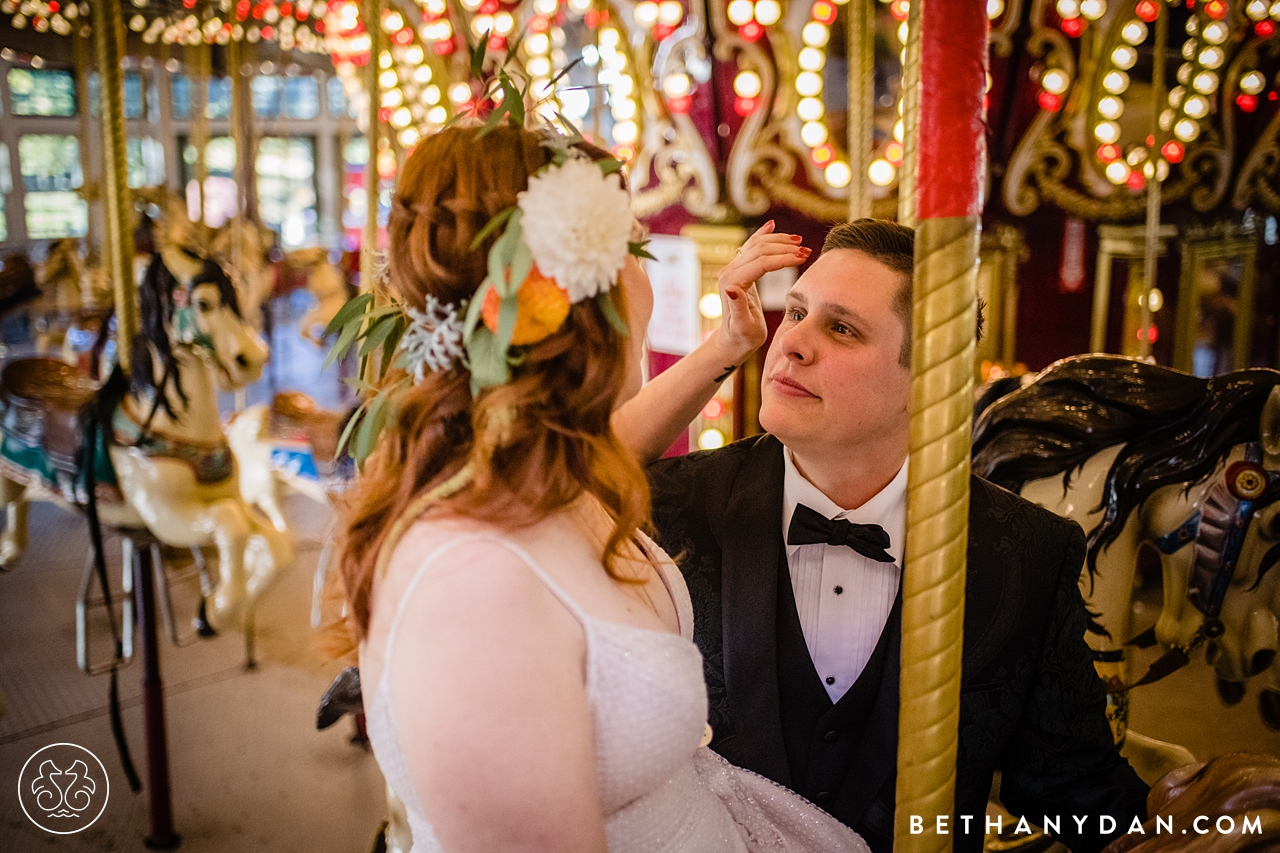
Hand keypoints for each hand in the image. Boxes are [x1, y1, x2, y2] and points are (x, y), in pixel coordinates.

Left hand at [711, 221, 809, 363]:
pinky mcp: (738, 270)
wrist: (732, 340)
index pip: (762, 262)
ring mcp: (732, 269)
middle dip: (784, 248)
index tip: (803, 258)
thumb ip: (737, 308)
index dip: (784, 258)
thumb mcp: (743, 327)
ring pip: (756, 245)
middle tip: (806, 251)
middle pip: (760, 249)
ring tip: (800, 243)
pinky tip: (772, 226)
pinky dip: (762, 235)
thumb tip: (731, 288)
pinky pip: (751, 247)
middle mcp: (729, 272)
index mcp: (733, 283)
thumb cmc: (742, 338)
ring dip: (779, 241)